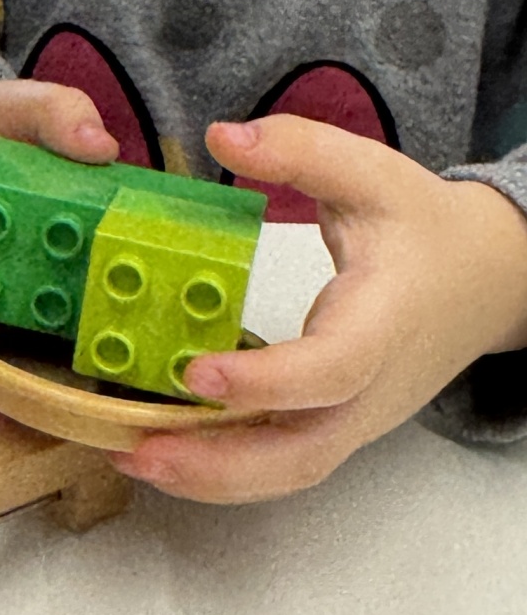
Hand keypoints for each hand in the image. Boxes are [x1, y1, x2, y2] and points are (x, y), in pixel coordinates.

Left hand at [113, 117, 526, 500]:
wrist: (483, 280)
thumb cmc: (423, 226)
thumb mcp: (370, 173)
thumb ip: (300, 149)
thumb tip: (222, 136)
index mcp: (383, 322)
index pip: (331, 368)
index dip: (266, 380)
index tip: (195, 372)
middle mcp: (370, 388)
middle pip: (303, 453)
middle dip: (218, 463)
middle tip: (135, 449)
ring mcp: (356, 419)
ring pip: (287, 472)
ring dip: (209, 478)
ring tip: (130, 457)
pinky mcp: (336, 427)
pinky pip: (280, 463)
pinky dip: (222, 470)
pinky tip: (160, 450)